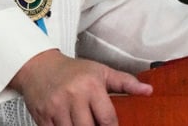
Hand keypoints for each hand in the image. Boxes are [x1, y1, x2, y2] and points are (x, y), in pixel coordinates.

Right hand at [10, 49, 152, 124]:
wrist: (38, 66)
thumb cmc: (73, 71)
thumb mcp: (101, 72)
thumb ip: (125, 83)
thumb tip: (149, 91)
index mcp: (91, 86)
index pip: (108, 120)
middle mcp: (73, 96)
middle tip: (95, 123)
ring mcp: (56, 108)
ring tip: (82, 122)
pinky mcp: (42, 117)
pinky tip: (68, 124)